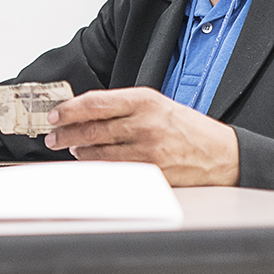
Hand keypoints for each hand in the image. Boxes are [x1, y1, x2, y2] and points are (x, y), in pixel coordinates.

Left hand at [42, 88, 239, 186]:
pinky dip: (97, 167)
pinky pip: (113, 171)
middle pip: (91, 129)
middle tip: (52, 136)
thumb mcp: (156, 105)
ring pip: (98, 152)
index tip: (54, 115)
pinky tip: (91, 163)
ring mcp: (147, 150)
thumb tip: (83, 113)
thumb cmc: (186, 128)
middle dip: (65, 134)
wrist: (220, 153)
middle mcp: (144, 123)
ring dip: (79, 151)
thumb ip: (121, 107)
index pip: (94, 103)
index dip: (68, 110)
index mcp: (144, 100)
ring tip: (72, 149)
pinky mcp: (149, 172)